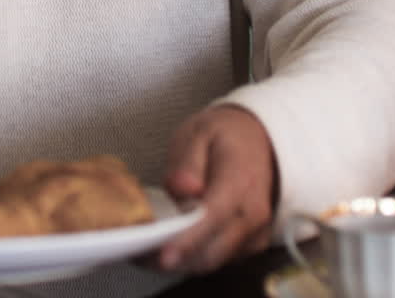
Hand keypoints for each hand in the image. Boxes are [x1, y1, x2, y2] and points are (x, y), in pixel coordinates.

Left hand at [156, 105, 277, 272]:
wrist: (258, 138)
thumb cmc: (225, 136)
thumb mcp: (200, 132)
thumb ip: (188, 162)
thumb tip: (183, 187)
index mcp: (240, 181)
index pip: (213, 218)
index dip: (187, 241)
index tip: (162, 255)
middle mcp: (253, 213)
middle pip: (212, 252)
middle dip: (172, 259)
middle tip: (136, 252)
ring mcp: (255, 232)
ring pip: (212, 262)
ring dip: (178, 261)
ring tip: (146, 248)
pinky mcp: (249, 244)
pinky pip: (217, 260)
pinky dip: (191, 258)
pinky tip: (169, 244)